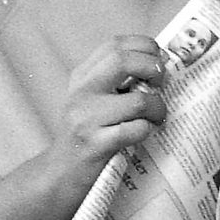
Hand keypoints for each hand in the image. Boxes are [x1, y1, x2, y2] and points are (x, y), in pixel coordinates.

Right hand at [59, 35, 166, 170]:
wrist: (58, 175)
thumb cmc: (86, 136)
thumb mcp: (93, 101)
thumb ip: (117, 82)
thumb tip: (159, 66)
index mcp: (83, 76)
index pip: (115, 44)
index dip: (144, 46)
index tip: (159, 59)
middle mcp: (81, 92)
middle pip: (122, 60)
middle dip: (152, 67)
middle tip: (161, 83)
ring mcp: (86, 118)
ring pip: (137, 100)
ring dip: (157, 107)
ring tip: (156, 116)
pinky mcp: (94, 144)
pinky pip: (134, 130)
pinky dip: (147, 130)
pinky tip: (144, 133)